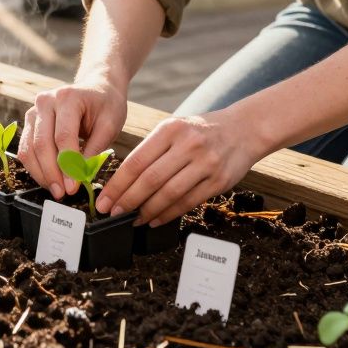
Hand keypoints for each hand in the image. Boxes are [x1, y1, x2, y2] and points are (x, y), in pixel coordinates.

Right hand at [17, 79, 127, 198]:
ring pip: (29, 149)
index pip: (63, 137)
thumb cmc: (105, 106)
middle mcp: (45, 101)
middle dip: (52, 173)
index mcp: (68, 97)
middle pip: (42, 144)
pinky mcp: (29, 122)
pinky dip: (35, 167)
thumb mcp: (110, 125)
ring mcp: (33, 111)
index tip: (74, 187)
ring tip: (56, 190)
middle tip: (63, 193)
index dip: (67, 165)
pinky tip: (49, 179)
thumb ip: (94, 149)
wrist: (96, 88)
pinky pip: (26, 149)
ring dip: (41, 173)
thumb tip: (79, 177)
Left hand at [95, 109, 264, 226]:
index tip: (104, 199)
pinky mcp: (218, 181)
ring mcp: (205, 163)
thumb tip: (122, 182)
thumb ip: (151, 151)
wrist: (243, 129)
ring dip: (147, 211)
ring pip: (168, 194)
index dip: (117, 184)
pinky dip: (168, 214)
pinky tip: (154, 219)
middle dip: (127, 200)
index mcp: (170, 129)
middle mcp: (188, 145)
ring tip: (133, 219)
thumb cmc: (200, 131)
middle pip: (150, 180)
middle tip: (113, 213)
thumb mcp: (174, 128)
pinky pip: (187, 202)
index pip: (136, 161)